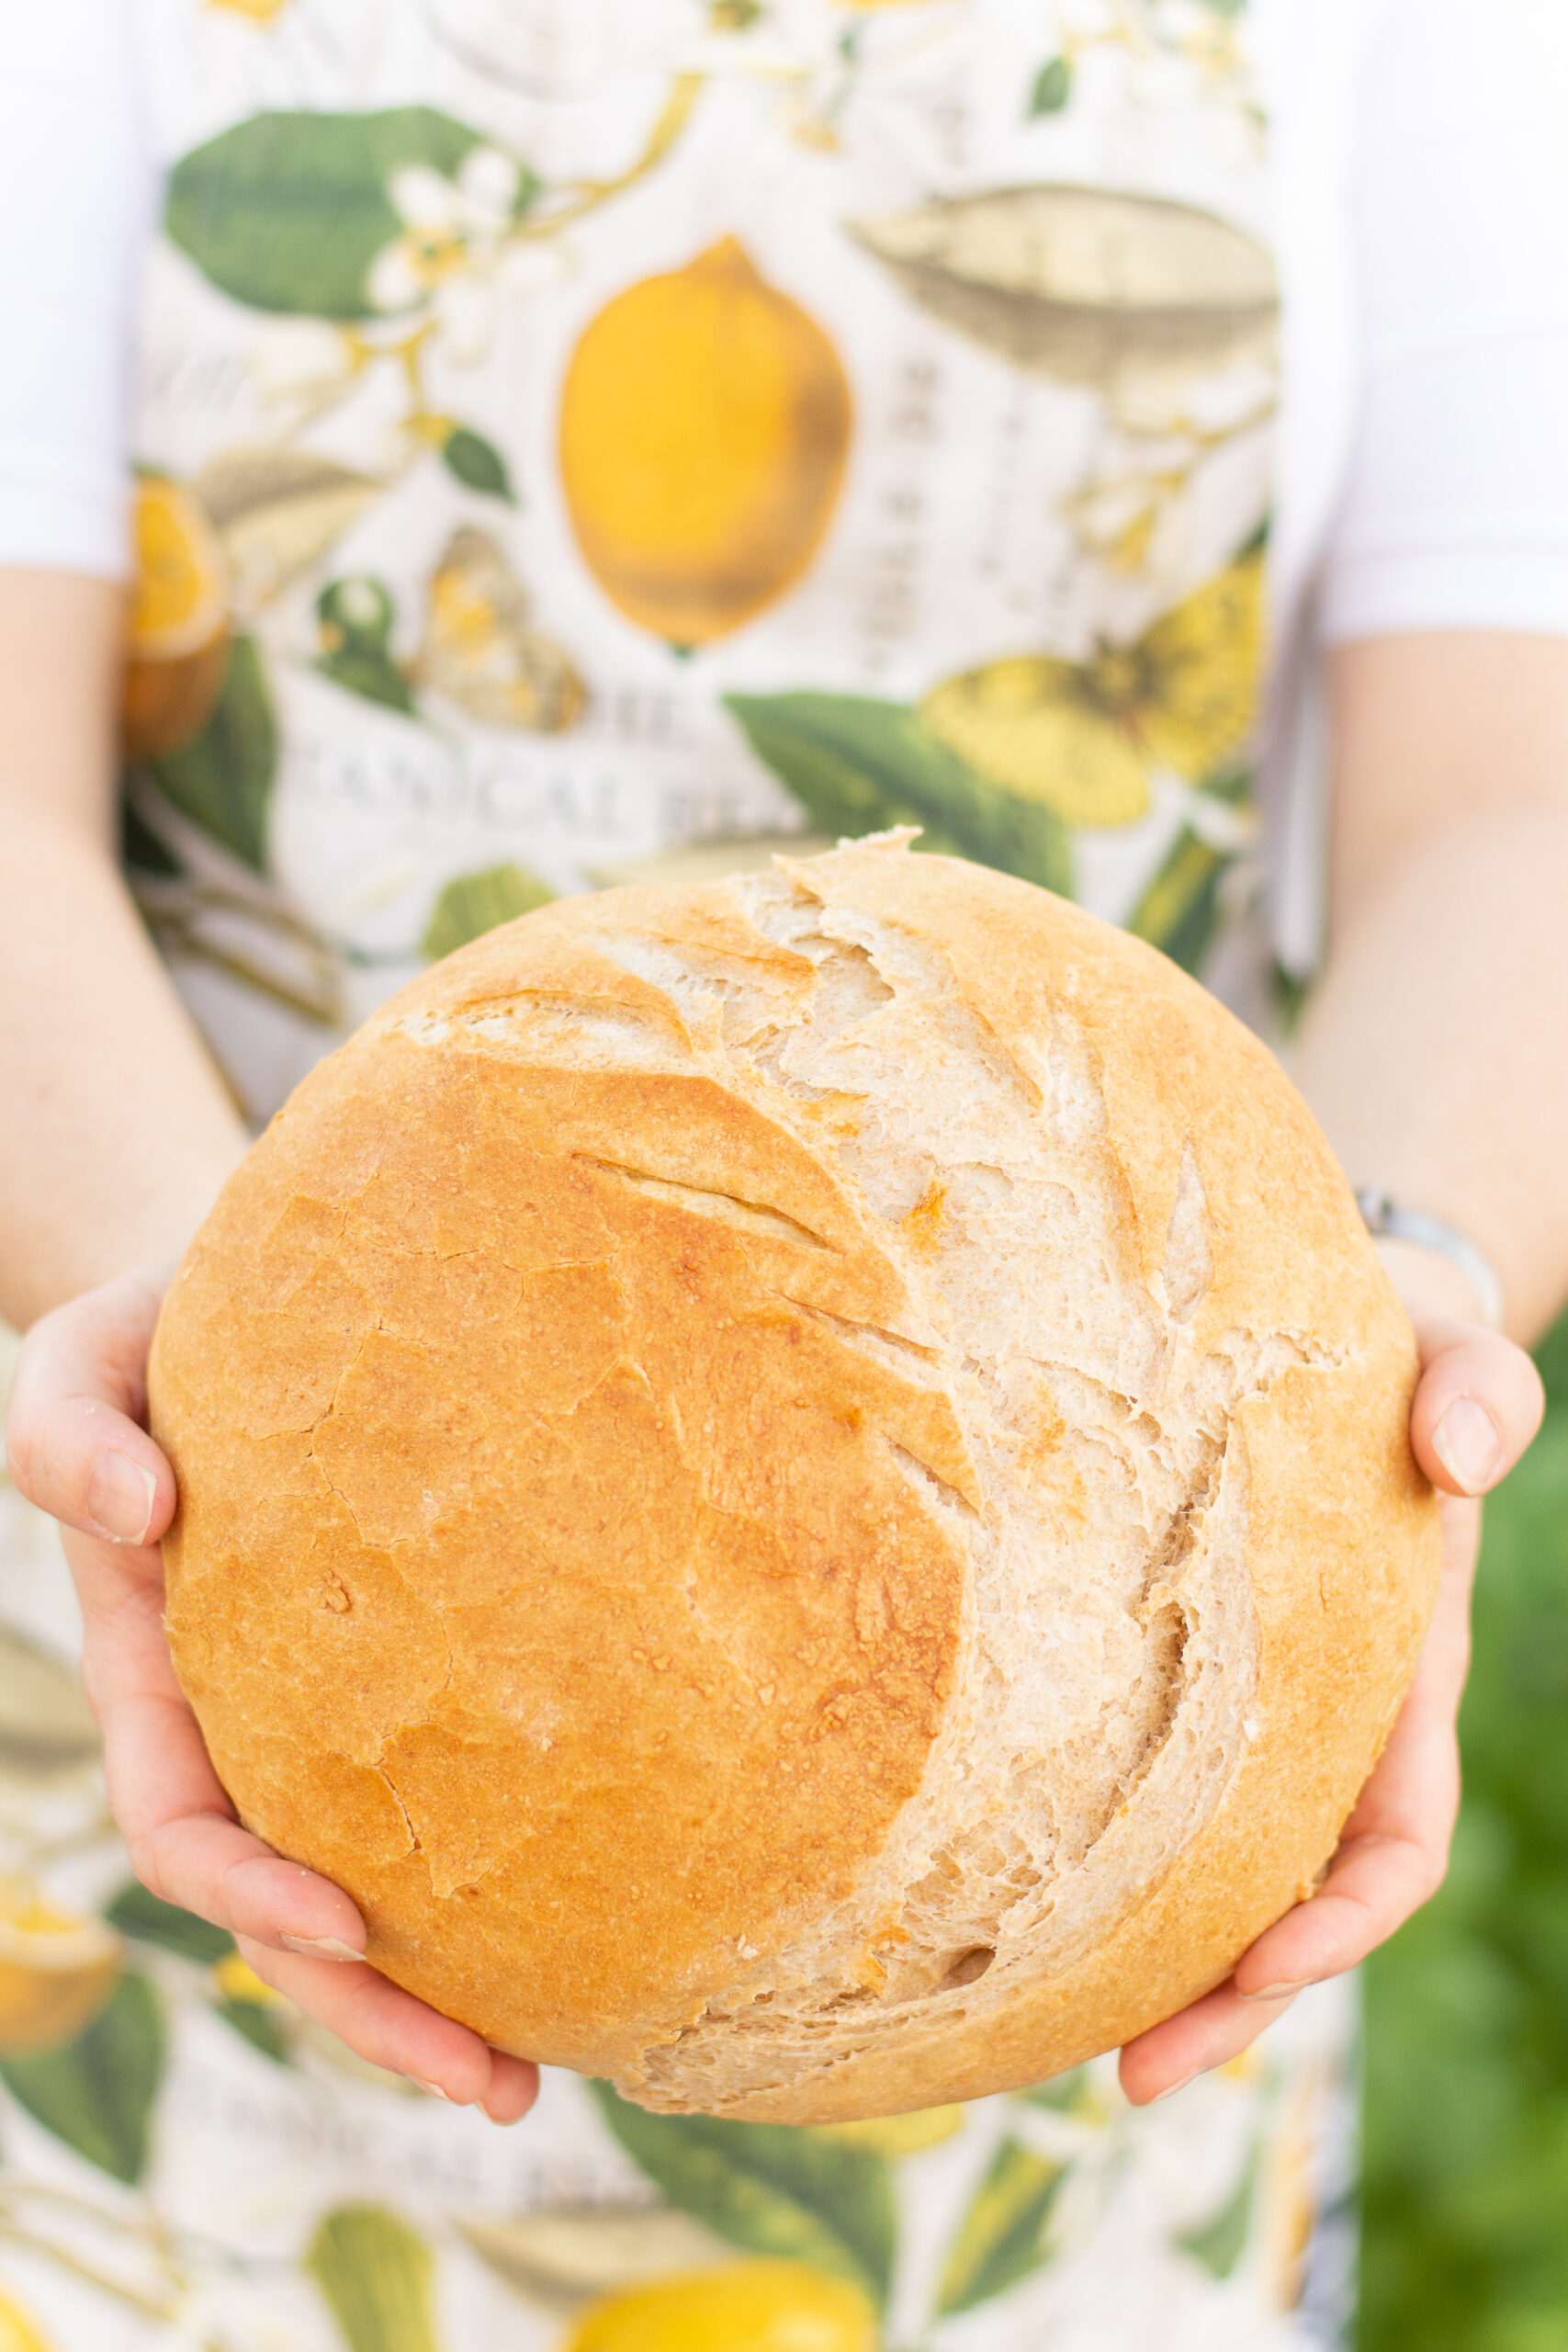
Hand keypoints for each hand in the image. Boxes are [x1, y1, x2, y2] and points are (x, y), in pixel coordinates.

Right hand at [5, 1269, 537, 2124]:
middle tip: (505, 2084)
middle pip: (296, 1909)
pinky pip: (461, 1784)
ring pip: (385, 1879)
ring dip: (452, 1986)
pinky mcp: (426, 1667)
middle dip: (379, 2009)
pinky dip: (516, 1861)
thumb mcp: (79, 1357)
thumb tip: (135, 1512)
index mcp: (160, 1670)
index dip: (251, 1896)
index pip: (189, 1825)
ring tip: (561, 2065)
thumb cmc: (157, 1324)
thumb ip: (65, 1433)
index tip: (348, 1928)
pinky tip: (619, 1897)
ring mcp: (333, 1708)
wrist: (261, 1285)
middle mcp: (246, 1716)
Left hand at [1119, 1301, 1544, 2104]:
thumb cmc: (1398, 1342)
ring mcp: (1244, 1708)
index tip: (1267, 1965)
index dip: (1344, 1920)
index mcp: (1400, 1677)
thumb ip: (1476, 1396)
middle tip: (1131, 2079)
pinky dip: (1093, 1857)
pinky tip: (1010, 1896)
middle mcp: (1324, 1720)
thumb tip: (1461, 1454)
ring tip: (1044, 2032)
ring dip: (1148, 1960)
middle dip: (1227, 1999)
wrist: (1337, 1316)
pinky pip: (1135, 1791)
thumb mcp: (1453, 1355)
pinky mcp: (1161, 1673)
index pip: (1395, 1841)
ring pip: (1205, 1871)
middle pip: (1289, 1902)